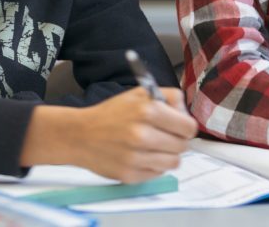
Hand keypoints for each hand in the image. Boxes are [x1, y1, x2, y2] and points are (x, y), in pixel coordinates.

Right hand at [22, 87, 197, 182]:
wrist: (80, 135)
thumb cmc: (111, 113)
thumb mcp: (139, 94)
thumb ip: (168, 98)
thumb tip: (186, 114)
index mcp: (148, 111)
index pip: (188, 127)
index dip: (186, 126)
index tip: (179, 127)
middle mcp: (143, 135)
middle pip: (183, 146)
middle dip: (177, 140)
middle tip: (165, 136)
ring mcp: (136, 158)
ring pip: (174, 162)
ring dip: (167, 155)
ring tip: (154, 148)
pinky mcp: (130, 175)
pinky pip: (157, 174)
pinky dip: (153, 166)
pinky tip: (141, 156)